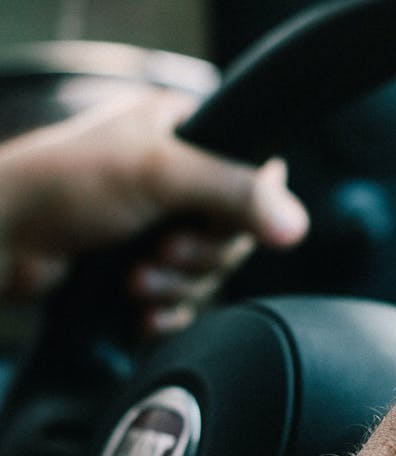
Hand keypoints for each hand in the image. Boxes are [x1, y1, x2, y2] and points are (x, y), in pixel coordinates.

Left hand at [0, 90, 307, 332]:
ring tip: (138, 280)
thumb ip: (234, 192)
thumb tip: (296, 224)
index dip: (244, 212)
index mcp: (188, 135)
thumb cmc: (64, 185)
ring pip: (209, 273)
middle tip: (163, 252)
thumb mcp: (159, 174)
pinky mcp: (147, 267)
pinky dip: (170, 310)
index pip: (255, 178)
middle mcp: (181, 180)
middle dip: (199, 256)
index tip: (211, 224)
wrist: (2, 238)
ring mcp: (163, 225)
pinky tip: (145, 311)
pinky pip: (186, 299)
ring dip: (178, 286)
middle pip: (234, 235)